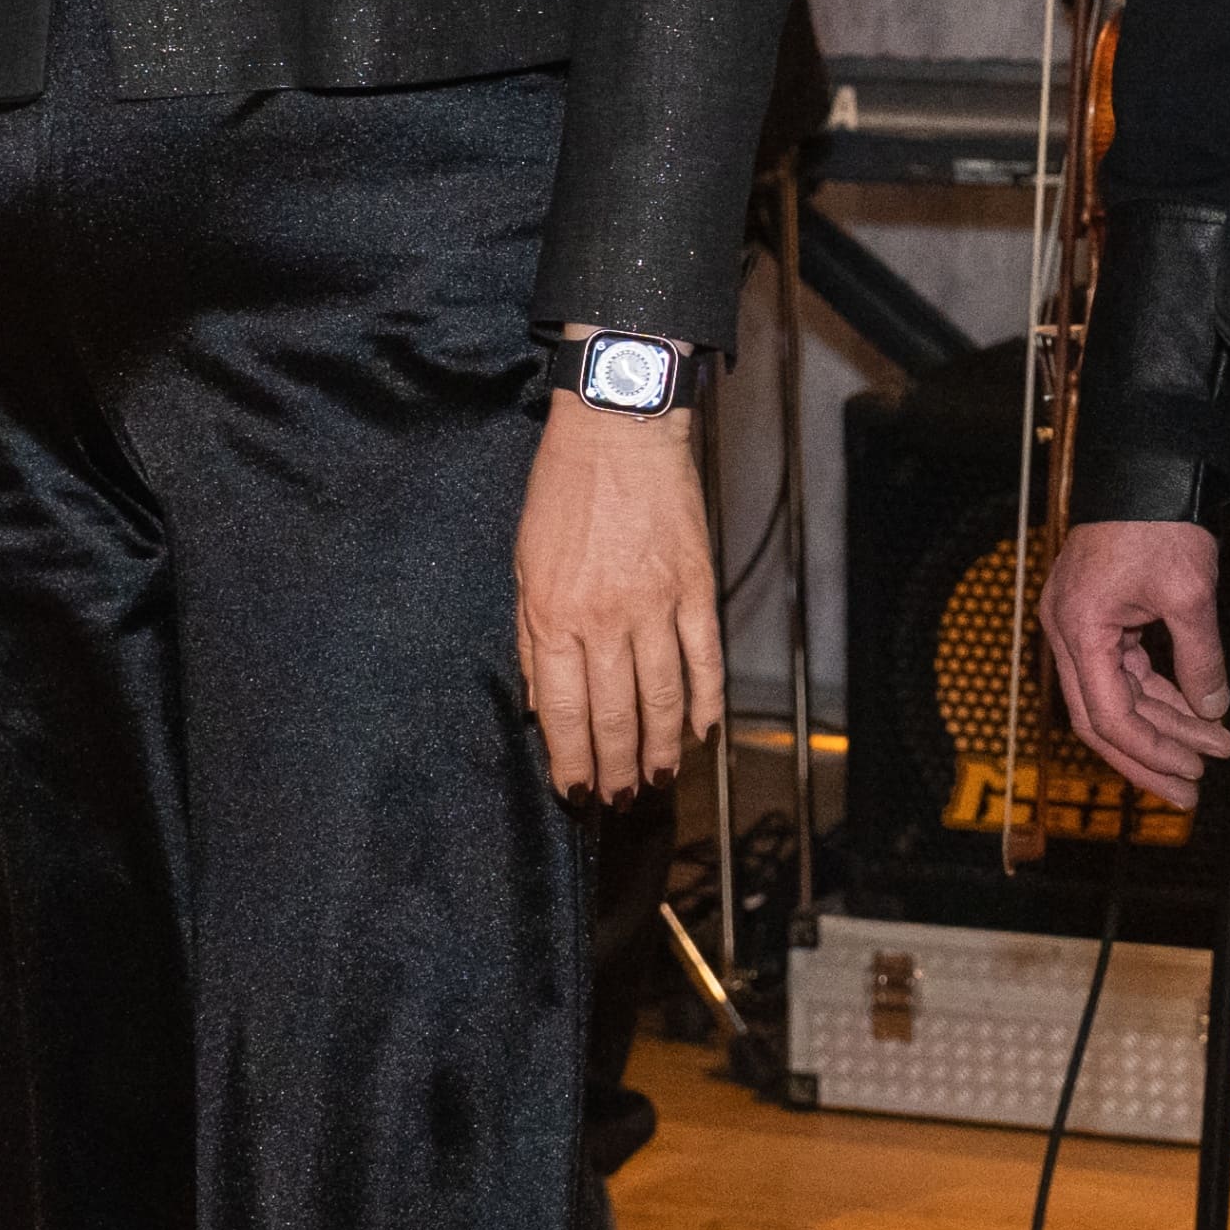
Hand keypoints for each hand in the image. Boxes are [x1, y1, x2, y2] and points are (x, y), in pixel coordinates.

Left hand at [514, 387, 724, 800]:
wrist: (617, 429)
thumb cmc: (562, 492)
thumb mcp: (524, 565)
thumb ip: (533, 639)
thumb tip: (541, 705)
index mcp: (553, 615)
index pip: (563, 712)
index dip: (571, 761)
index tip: (575, 792)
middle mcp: (604, 620)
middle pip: (614, 716)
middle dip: (617, 769)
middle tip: (621, 800)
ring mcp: (655, 605)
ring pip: (662, 698)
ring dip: (662, 749)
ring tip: (659, 780)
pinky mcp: (695, 588)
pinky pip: (703, 659)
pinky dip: (705, 701)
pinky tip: (702, 732)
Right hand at [1043, 520, 1229, 806]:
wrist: (1145, 466)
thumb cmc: (1158, 519)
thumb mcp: (1189, 592)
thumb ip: (1200, 659)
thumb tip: (1211, 710)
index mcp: (1079, 629)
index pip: (1107, 716)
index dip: (1151, 752)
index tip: (1192, 774)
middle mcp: (1067, 631)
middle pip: (1101, 718)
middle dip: (1149, 756)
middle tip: (1191, 790)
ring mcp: (1079, 624)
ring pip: (1115, 697)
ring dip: (1161, 726)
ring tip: (1209, 750)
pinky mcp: (1097, 615)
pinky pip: (1122, 671)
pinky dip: (1157, 694)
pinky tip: (1193, 713)